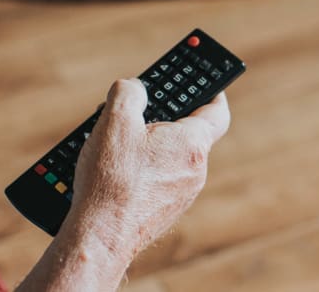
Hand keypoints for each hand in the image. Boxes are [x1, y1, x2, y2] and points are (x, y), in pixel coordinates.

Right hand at [17, 79, 229, 291]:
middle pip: (186, 135)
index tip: (206, 82)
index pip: (216, 111)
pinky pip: (158, 182)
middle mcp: (195, 171)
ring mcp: (182, 195)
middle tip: (139, 111)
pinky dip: (142, 172)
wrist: (101, 236)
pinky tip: (114, 172)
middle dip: (163, 120)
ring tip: (115, 145)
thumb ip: (129, 92)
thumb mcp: (115, 120)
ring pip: (170, 160)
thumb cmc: (112, 179)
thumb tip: (134, 89)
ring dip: (149, 148)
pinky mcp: (165, 213)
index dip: (213, 92)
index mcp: (192, 143)